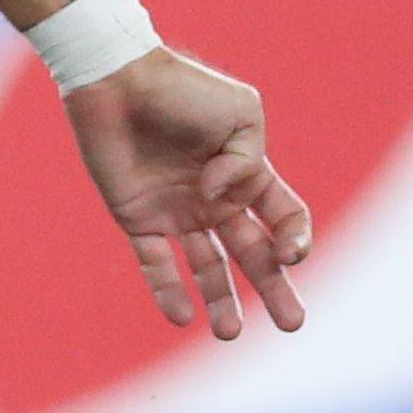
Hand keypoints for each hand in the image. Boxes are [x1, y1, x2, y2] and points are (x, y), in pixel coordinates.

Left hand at [62, 46, 313, 338]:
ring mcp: (176, 210)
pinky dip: (168, 290)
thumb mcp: (242, 112)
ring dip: (221, 301)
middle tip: (293, 323)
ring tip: (230, 334)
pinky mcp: (137, 216)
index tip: (290, 253)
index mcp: (244, 173)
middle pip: (252, 253)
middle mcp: (213, 198)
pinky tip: (183, 317)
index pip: (283, 216)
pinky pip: (154, 262)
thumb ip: (247, 161)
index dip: (294, 238)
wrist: (117, 78)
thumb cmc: (182, 87)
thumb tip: (220, 198)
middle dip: (274, 288)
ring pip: (206, 266)